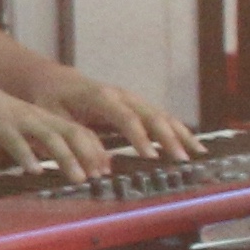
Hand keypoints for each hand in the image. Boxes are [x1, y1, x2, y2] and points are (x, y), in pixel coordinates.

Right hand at [0, 75, 119, 177]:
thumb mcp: (12, 124)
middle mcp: (35, 117)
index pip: (77, 130)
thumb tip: (45, 158)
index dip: (94, 149)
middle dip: (90, 154)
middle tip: (100, 176)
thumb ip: (30, 138)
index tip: (103, 169)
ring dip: (68, 158)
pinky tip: (34, 171)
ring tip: (78, 178)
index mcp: (40, 117)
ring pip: (51, 138)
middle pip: (73, 132)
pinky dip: (27, 157)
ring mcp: (17, 121)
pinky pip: (16, 142)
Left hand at [51, 77, 199, 161]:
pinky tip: (194, 146)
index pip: (126, 118)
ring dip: (181, 135)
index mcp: (100, 97)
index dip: (139, 137)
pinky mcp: (138, 106)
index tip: (151, 157)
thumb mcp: (54, 120)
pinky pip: (162, 118)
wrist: (56, 81)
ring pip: (162, 116)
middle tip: (182, 160)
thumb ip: (75, 141)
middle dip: (168, 138)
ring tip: (198, 154)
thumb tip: (98, 168)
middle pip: (152, 116)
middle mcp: (121, 96)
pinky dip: (179, 131)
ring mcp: (132, 99)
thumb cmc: (51, 101)